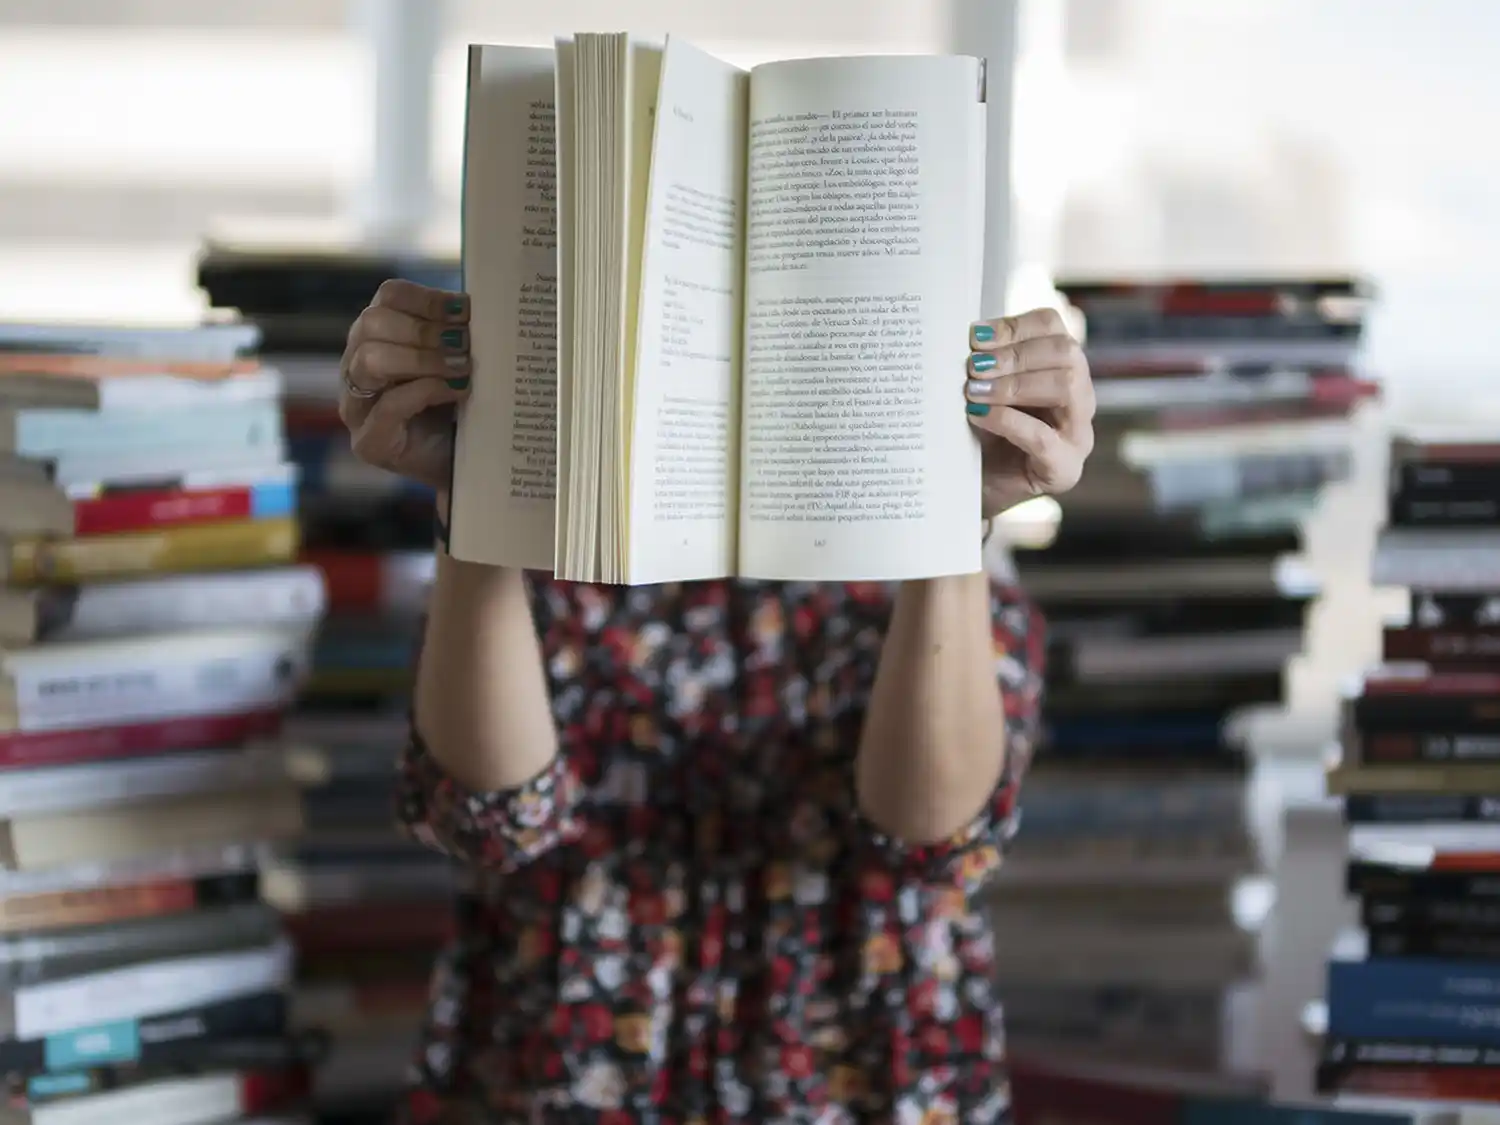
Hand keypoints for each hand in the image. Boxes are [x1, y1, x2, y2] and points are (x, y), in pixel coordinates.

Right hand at [339, 279, 472, 490]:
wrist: (468, 466)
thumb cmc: (460, 407)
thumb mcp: (457, 361)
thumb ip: (457, 332)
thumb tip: (480, 304)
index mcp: (376, 337)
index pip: (388, 297)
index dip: (427, 299)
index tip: (465, 312)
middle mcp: (356, 366)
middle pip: (372, 323)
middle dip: (425, 330)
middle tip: (465, 343)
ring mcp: (356, 406)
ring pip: (371, 359)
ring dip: (424, 359)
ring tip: (463, 367)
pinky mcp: (369, 441)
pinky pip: (389, 405)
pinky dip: (428, 390)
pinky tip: (458, 390)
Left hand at [964, 307, 1095, 517]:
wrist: (973, 490)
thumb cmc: (980, 435)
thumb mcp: (982, 391)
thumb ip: (984, 364)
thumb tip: (967, 337)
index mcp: (1062, 368)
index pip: (1054, 327)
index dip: (1015, 326)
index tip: (976, 337)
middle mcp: (1080, 397)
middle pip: (1066, 353)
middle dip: (1014, 355)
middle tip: (973, 366)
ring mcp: (1078, 435)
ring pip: (1066, 387)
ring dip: (1014, 385)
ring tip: (974, 391)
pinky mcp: (1064, 469)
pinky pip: (1043, 437)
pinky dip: (1007, 420)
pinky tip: (977, 415)